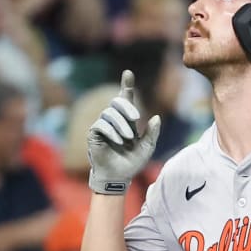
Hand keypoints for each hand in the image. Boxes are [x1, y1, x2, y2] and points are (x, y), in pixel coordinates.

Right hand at [87, 70, 160, 194]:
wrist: (119, 177)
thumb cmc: (132, 162)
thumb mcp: (147, 147)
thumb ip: (152, 133)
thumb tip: (156, 117)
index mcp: (127, 120)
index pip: (126, 98)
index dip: (126, 85)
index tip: (128, 73)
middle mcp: (114, 120)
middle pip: (117, 101)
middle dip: (127, 106)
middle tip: (136, 117)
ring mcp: (103, 125)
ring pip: (109, 113)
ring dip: (121, 124)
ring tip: (128, 138)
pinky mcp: (94, 134)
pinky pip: (101, 125)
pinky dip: (111, 131)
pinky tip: (119, 140)